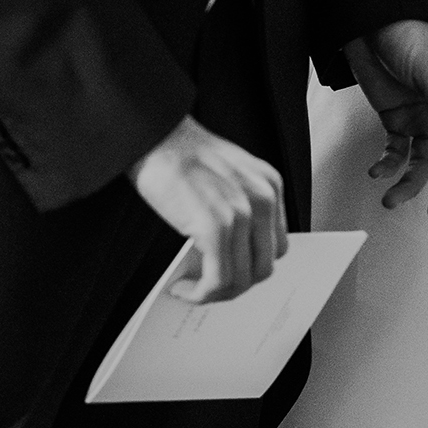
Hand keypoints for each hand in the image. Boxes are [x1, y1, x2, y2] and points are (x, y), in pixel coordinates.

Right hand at [128, 116, 288, 302]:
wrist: (152, 134)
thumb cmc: (179, 154)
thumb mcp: (226, 175)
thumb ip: (239, 207)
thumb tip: (231, 253)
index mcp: (270, 186)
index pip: (275, 246)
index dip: (250, 266)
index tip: (227, 273)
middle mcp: (264, 199)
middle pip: (263, 267)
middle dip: (235, 284)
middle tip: (206, 286)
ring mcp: (242, 213)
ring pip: (243, 279)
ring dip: (217, 294)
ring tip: (191, 289)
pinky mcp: (216, 226)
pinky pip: (219, 279)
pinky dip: (201, 294)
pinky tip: (182, 289)